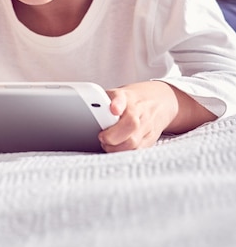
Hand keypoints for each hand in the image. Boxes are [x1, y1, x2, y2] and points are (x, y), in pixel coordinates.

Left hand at [99, 80, 216, 152]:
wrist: (160, 100)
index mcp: (127, 96)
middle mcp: (139, 109)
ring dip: (116, 147)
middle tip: (102, 137)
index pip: (122, 98)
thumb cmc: (132, 99)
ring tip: (106, 144)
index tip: (113, 109)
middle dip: (113, 135)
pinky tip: (117, 149)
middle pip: (131, 123)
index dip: (117, 103)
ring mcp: (147, 124)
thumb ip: (104, 102)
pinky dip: (125, 152)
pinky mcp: (151, 138)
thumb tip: (85, 111)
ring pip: (134, 141)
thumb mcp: (118, 94)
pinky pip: (138, 150)